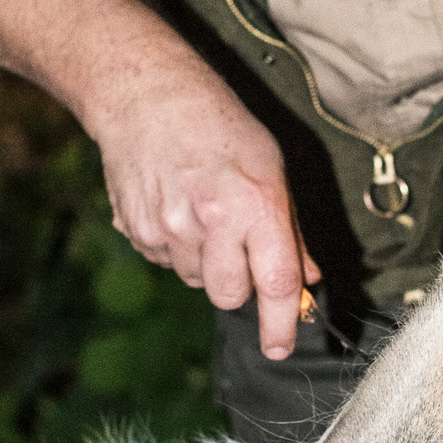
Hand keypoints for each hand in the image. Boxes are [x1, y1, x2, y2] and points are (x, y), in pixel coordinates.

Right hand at [89, 59, 319, 361]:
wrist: (144, 94)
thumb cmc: (218, 124)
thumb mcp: (271, 166)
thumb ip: (290, 230)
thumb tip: (305, 280)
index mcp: (255, 203)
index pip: (275, 283)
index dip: (281, 323)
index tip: (281, 347)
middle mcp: (211, 220)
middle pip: (230, 295)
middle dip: (239, 283)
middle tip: (237, 243)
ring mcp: (168, 229)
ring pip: (197, 281)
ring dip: (206, 262)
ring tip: (201, 210)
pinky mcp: (137, 231)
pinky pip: (167, 263)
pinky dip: (176, 247)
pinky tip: (174, 206)